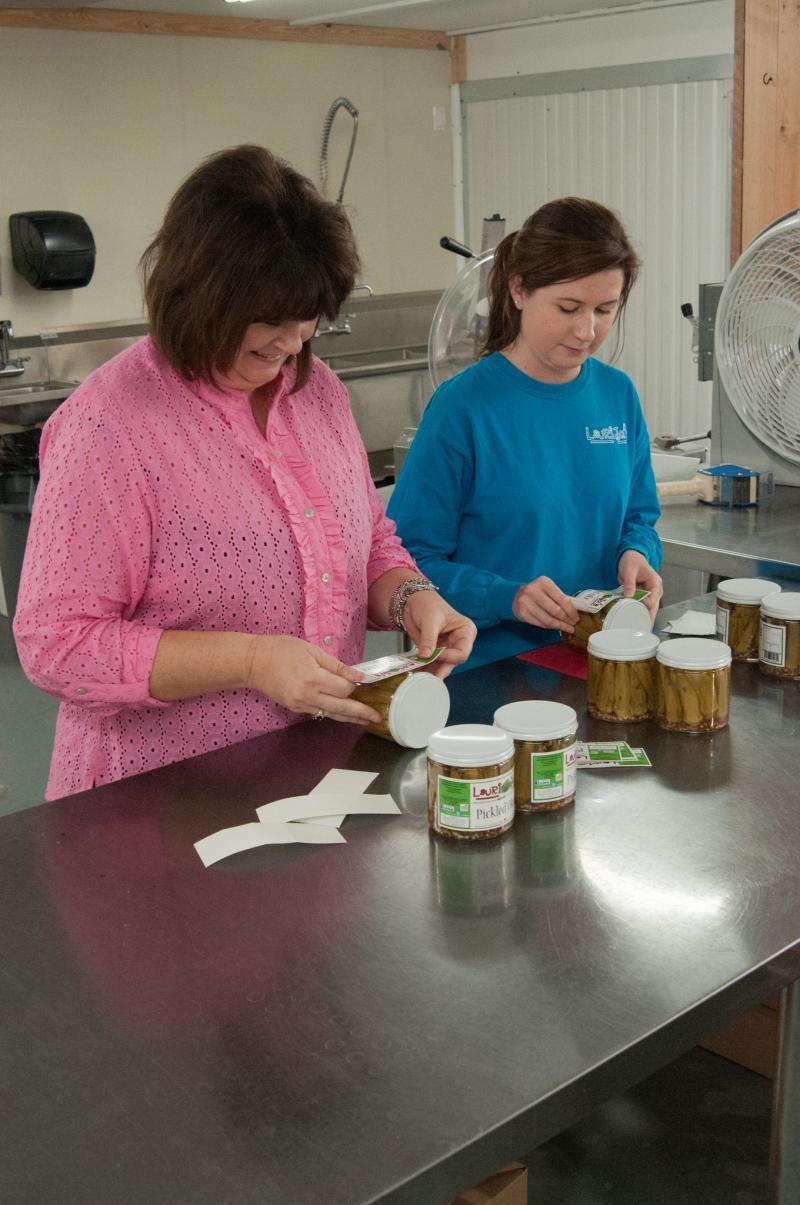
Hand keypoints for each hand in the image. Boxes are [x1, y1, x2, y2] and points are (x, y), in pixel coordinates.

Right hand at [245, 635, 380, 724]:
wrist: (253, 662)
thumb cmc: (282, 650)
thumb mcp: (311, 650)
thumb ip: (336, 665)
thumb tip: (358, 676)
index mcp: (313, 678)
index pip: (343, 689)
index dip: (354, 686)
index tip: (362, 682)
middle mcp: (308, 696)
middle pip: (341, 707)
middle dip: (360, 712)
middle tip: (376, 716)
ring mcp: (301, 705)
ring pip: (331, 714)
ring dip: (349, 718)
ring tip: (366, 721)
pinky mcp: (296, 708)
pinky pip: (319, 712)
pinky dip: (333, 712)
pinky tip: (344, 713)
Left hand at [401, 591, 476, 677]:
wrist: (413, 601)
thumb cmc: (428, 604)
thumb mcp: (430, 620)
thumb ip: (428, 639)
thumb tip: (425, 656)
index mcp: (465, 632)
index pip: (461, 653)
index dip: (448, 657)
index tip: (432, 656)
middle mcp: (459, 642)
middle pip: (453, 662)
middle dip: (440, 669)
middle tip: (427, 678)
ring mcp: (447, 648)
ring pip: (442, 666)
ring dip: (431, 672)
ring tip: (420, 678)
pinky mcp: (435, 652)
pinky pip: (432, 664)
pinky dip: (424, 668)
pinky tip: (416, 672)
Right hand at [512, 576, 578, 631]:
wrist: (516, 595)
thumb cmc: (538, 593)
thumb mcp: (549, 590)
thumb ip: (560, 598)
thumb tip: (575, 614)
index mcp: (544, 582)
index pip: (562, 599)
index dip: (571, 611)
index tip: (576, 618)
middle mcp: (533, 590)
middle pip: (555, 610)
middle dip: (566, 620)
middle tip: (572, 625)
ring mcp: (525, 602)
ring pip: (548, 619)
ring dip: (559, 626)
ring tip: (567, 628)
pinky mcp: (521, 612)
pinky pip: (540, 623)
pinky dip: (550, 627)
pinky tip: (555, 627)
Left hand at [617, 550, 662, 620]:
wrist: (631, 556)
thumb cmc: (632, 561)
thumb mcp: (629, 571)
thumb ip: (630, 584)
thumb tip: (629, 596)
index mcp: (655, 582)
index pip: (653, 599)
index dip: (647, 608)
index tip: (641, 615)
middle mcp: (655, 589)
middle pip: (654, 606)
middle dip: (649, 617)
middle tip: (644, 629)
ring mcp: (651, 592)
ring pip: (650, 607)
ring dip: (646, 616)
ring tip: (641, 627)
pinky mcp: (644, 594)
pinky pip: (644, 605)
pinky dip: (641, 611)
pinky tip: (637, 620)